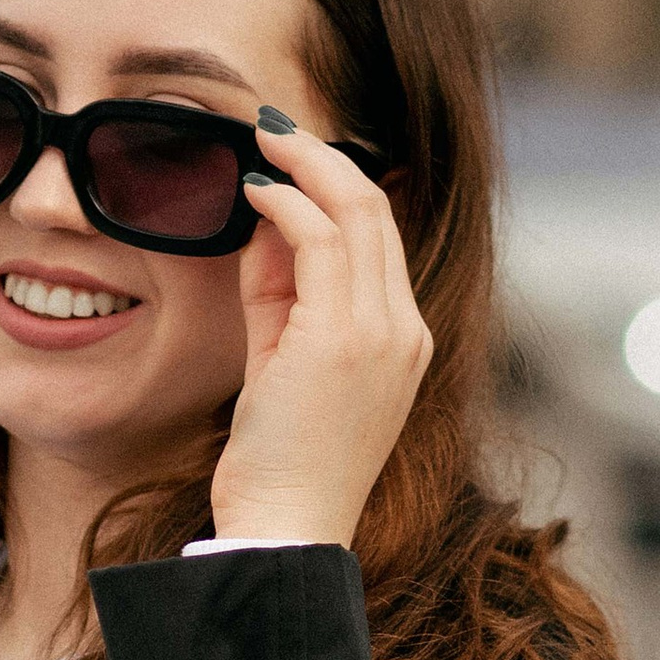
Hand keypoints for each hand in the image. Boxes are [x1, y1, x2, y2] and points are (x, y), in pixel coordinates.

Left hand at [208, 115, 431, 546]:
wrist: (288, 533)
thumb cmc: (280, 463)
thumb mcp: (277, 364)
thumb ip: (276, 296)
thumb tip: (263, 227)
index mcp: (402, 339)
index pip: (379, 237)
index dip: (334, 186)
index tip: (289, 160)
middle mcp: (405, 330)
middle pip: (377, 211)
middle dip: (323, 157)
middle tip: (272, 127)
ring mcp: (382, 334)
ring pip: (357, 213)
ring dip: (305, 165)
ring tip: (261, 138)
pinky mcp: (344, 340)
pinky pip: (321, 243)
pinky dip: (287, 204)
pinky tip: (254, 191)